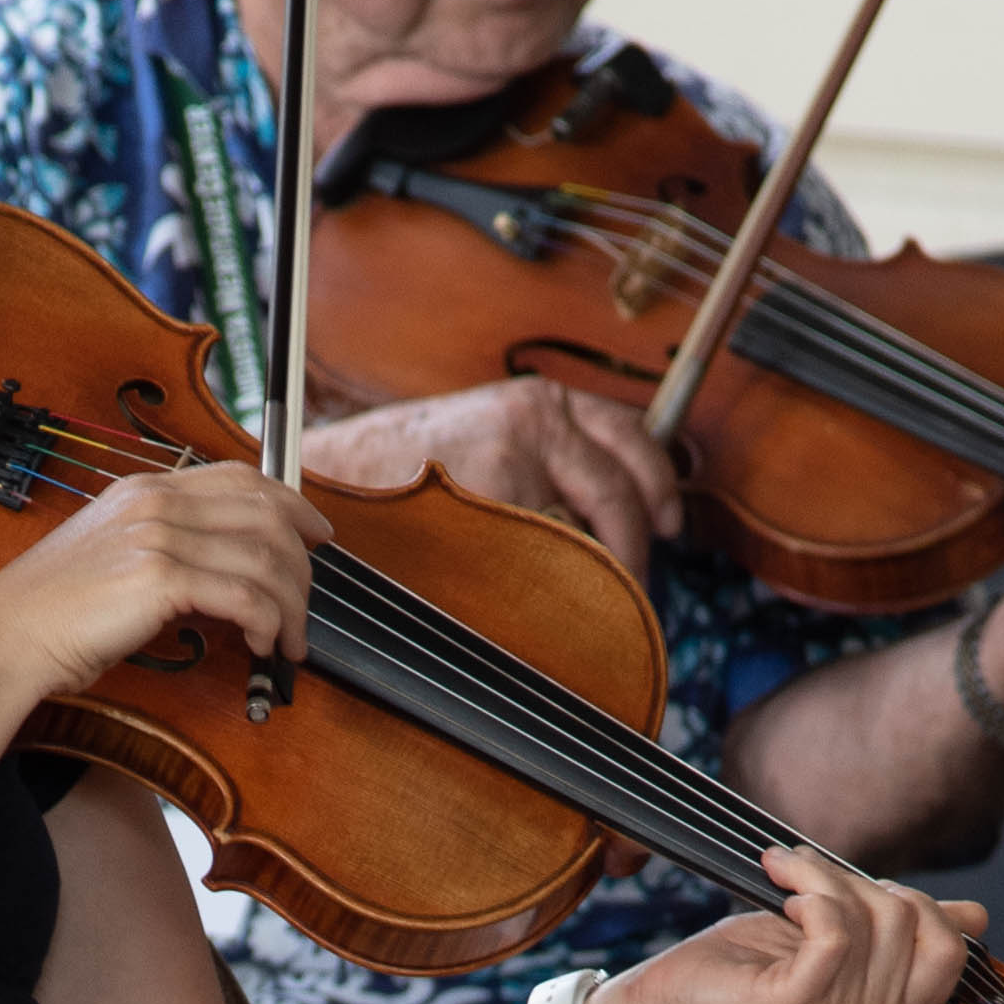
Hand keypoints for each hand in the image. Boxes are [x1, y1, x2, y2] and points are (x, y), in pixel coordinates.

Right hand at [0, 455, 327, 710]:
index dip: (291, 504)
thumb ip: (166, 550)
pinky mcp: (160, 578)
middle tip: (306, 603)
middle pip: (266, 513)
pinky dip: (267, 622)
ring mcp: (158, 536)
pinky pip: (245, 595)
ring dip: (291, 604)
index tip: (316, 535)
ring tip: (287, 640)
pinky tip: (262, 643)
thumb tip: (224, 575)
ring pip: (265, 557)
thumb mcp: (114, 560)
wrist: (6, 636)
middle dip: (302, 562)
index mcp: (145, 491)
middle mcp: (156, 503)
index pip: (241, 478)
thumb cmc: (53, 613)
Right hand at [308, 378, 681, 583]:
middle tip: (642, 573)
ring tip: (594, 601)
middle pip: (624, 485)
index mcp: (536, 401)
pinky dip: (553, 585)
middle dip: (641, 537)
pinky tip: (534, 602)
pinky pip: (549, 557)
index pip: (628, 433)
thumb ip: (540, 456)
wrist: (334, 476)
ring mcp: (518, 461)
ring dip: (600, 569)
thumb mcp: (482, 439)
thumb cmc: (401, 472)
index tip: (669, 520)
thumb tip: (607, 506)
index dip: (659, 480)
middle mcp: (536, 419)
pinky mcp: (496, 503)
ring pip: (591, 529)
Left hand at [592, 845, 979, 1003]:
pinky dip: (807, 890)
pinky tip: (781, 890)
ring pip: (871, 918)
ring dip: (821, 878)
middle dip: (866, 884)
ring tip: (786, 877)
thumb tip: (973, 915)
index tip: (860, 888)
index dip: (913, 900)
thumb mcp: (842, 936)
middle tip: (813, 880)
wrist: (676, 996)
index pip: (952, 947)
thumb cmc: (750, 963)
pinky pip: (833, 927)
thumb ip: (903, 927)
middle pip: (916, 924)